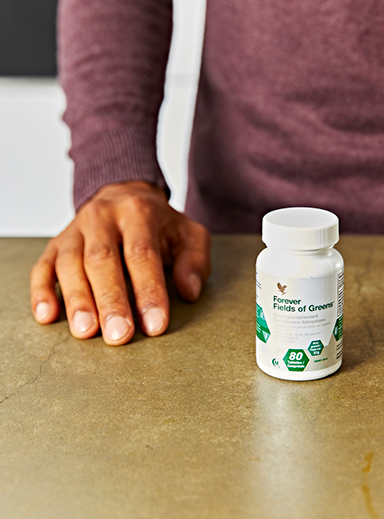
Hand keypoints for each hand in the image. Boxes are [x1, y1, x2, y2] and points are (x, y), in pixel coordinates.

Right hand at [30, 181, 210, 344]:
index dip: (148, 291)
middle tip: (118, 335)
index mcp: (139, 212)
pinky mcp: (56, 243)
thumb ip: (195, 261)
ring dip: (77, 300)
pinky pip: (43, 266)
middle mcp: (103, 217)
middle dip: (111, 301)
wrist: (126, 196)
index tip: (155, 325)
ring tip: (86, 332)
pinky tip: (47, 316)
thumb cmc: (161, 225)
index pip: (142, 254)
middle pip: (102, 260)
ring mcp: (75, 229)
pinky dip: (42, 292)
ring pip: (70, 264)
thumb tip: (189, 291)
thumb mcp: (189, 234)